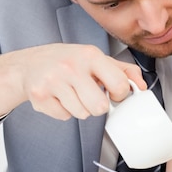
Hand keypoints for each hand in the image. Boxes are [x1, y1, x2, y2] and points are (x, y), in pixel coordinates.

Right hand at [0, 43, 145, 121]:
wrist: (29, 64)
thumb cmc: (67, 61)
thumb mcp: (95, 58)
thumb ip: (122, 70)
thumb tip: (142, 86)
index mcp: (90, 55)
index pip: (119, 84)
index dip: (120, 94)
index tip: (113, 92)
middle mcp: (71, 66)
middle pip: (99, 107)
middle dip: (97, 105)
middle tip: (89, 94)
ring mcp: (53, 81)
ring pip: (82, 114)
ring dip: (79, 108)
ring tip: (70, 93)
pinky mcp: (39, 96)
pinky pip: (64, 117)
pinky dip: (63, 111)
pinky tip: (58, 97)